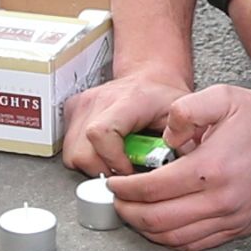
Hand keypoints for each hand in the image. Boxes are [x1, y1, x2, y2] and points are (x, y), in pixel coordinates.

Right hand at [59, 62, 189, 177]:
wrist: (149, 79)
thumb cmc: (163, 98)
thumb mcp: (180, 118)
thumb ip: (182, 142)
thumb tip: (180, 170)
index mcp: (128, 101)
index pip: (101, 133)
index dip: (113, 161)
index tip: (129, 171)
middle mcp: (99, 100)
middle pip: (82, 152)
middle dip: (103, 170)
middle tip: (125, 171)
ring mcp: (83, 104)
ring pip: (72, 153)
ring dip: (93, 166)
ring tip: (115, 161)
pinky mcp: (73, 110)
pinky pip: (69, 146)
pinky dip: (86, 156)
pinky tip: (104, 152)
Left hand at [106, 82, 250, 250]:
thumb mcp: (221, 96)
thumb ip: (184, 111)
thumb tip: (165, 139)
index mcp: (211, 169)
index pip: (152, 189)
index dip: (125, 188)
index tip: (113, 183)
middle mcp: (221, 200)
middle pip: (158, 220)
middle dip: (128, 212)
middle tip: (117, 201)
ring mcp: (233, 218)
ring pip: (176, 238)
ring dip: (147, 229)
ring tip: (134, 214)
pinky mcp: (241, 227)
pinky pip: (198, 243)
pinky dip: (173, 239)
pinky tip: (162, 226)